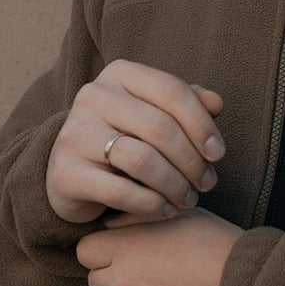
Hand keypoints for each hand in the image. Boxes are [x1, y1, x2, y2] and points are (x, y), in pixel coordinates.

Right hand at [46, 59, 225, 225]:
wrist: (69, 172)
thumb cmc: (125, 138)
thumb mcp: (155, 114)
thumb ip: (187, 104)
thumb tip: (217, 104)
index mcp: (119, 74)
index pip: (171, 90)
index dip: (201, 123)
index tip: (218, 153)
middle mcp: (92, 96)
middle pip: (160, 127)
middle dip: (192, 161)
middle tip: (207, 183)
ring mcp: (75, 133)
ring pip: (142, 160)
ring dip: (175, 185)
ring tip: (189, 199)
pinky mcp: (65, 172)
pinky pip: (121, 192)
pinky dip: (151, 205)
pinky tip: (166, 211)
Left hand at [76, 205, 245, 285]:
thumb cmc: (225, 252)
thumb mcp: (187, 217)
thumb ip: (143, 218)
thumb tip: (115, 224)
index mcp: (128, 248)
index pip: (86, 250)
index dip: (105, 250)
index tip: (127, 253)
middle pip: (96, 283)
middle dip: (117, 280)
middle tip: (151, 279)